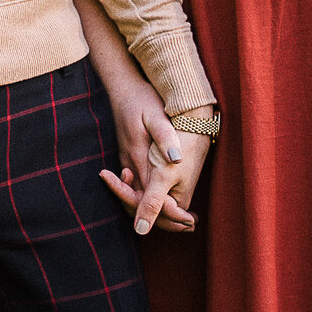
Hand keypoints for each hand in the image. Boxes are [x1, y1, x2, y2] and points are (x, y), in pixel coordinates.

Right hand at [94, 78, 203, 234]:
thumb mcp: (155, 114)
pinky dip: (148, 199)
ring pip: (136, 197)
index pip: (149, 195)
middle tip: (189, 224)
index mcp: (138, 155)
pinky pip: (135, 187)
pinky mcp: (128, 157)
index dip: (168, 211)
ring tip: (183, 219)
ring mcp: (127, 161)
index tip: (189, 220)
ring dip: (156, 211)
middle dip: (163, 218)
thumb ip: (165, 137)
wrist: (122, 88)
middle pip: (140, 202)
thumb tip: (176, 158)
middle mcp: (130, 163)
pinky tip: (166, 200)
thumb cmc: (141, 99)